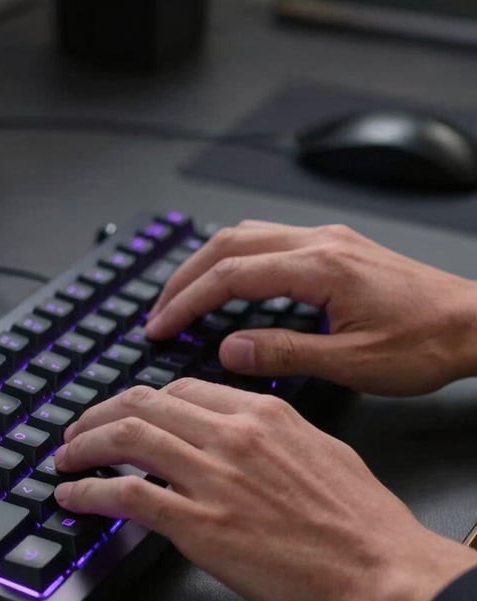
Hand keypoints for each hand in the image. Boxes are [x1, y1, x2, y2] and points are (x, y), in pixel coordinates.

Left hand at [53, 380, 476, 600]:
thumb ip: (266, 434)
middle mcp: (230, 435)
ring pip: (127, 438)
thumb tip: (231, 434)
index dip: (140, 401)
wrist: (380, 570)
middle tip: (76, 430)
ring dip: (83, 446)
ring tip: (64, 457)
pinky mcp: (199, 526)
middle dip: (99, 414)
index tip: (123, 413)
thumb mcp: (317, 449)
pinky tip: (71, 495)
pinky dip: (89, 490)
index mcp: (260, 412)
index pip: (179, 391)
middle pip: (143, 404)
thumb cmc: (359, 519)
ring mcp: (212, 478)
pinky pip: (127, 494)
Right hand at [146, 221, 476, 395]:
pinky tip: (227, 281)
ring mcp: (326, 240)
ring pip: (244, 236)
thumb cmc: (425, 343)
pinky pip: (267, 241)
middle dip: (183, 279)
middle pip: (227, 245)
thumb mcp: (351, 361)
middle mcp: (319, 243)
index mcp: (320, 267)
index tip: (160, 326)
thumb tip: (228, 349)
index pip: (229, 276)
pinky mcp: (333, 247)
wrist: (475, 324)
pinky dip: (234, 260)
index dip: (186, 302)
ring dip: (205, 265)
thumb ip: (283, 353)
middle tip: (158, 313)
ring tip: (182, 297)